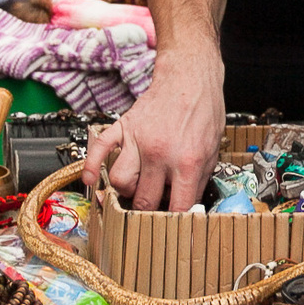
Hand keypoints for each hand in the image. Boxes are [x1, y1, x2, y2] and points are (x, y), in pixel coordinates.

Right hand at [82, 64, 225, 211]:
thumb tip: (188, 205)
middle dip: (146, 211)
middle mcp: (159, 154)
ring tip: (135, 189)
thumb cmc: (204, 111)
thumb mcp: (213, 150)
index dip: (174, 222)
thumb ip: (199, 179)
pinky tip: (90, 181)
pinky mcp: (123, 127)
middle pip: (143, 200)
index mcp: (187, 162)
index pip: (176, 207)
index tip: (172, 226)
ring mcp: (138, 140)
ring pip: (119, 181)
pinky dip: (91, 168)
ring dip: (125, 191)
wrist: (190, 77)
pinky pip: (99, 150)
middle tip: (151, 210)